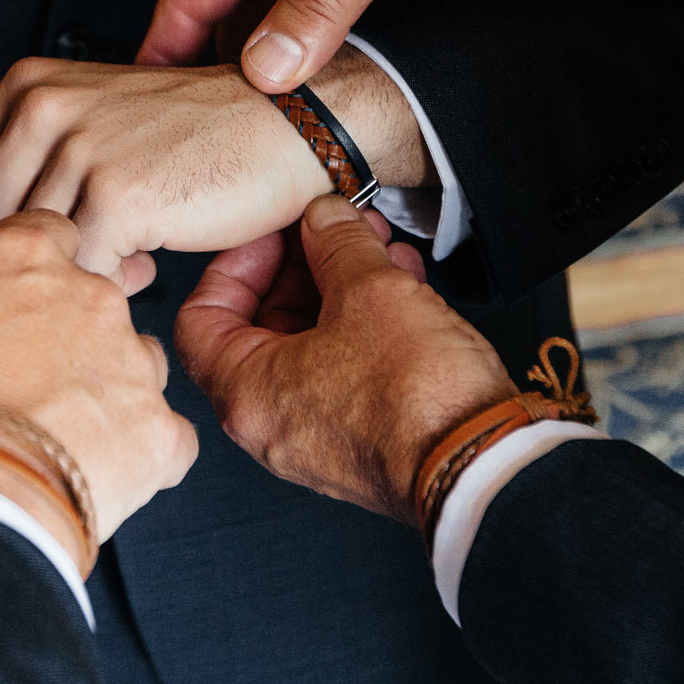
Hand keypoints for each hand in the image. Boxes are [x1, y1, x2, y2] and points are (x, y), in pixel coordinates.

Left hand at [0, 60, 329, 287]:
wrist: (283, 126)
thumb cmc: (194, 133)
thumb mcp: (93, 115)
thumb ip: (34, 157)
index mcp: (27, 86)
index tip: (39, 238)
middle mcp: (43, 107)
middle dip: (28, 259)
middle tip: (83, 256)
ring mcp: (79, 150)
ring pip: (30, 253)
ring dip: (75, 270)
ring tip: (122, 254)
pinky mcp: (117, 196)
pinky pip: (82, 271)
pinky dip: (111, 282)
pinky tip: (146, 260)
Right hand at [0, 211, 197, 547]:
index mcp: (21, 257)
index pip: (49, 234)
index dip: (31, 273)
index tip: (14, 305)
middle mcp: (90, 296)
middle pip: (96, 302)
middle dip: (68, 338)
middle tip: (24, 385)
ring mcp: (132, 364)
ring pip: (136, 366)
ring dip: (107, 394)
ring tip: (59, 438)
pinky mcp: (158, 433)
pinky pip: (166, 439)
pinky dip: (141, 456)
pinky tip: (101, 476)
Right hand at [142, 0, 516, 91]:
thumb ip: (316, 4)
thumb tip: (264, 67)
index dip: (160, 46)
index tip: (137, 99)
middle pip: (218, 9)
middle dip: (199, 63)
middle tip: (190, 127)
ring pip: (262, 15)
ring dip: (253, 60)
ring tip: (244, 118)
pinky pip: (303, 15)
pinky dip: (295, 50)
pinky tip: (304, 83)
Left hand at [176, 195, 515, 524]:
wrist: (482, 465)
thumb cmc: (414, 394)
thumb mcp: (369, 289)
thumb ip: (335, 242)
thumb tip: (323, 218)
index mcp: (245, 394)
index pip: (200, 319)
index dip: (234, 264)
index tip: (275, 234)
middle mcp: (270, 424)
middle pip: (262, 327)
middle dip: (305, 266)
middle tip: (335, 227)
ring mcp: (316, 436)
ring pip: (313, 343)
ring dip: (343, 286)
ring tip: (380, 246)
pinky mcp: (361, 440)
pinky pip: (347, 369)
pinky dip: (368, 322)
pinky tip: (405, 283)